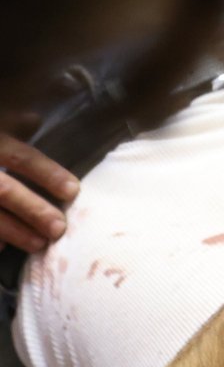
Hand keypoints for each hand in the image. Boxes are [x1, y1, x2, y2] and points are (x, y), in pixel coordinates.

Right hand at [0, 133, 78, 251]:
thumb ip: (13, 122)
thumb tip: (35, 119)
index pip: (21, 157)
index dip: (47, 173)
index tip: (73, 191)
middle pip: (4, 190)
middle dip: (33, 210)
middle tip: (59, 229)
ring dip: (12, 231)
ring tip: (39, 244)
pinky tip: (1, 247)